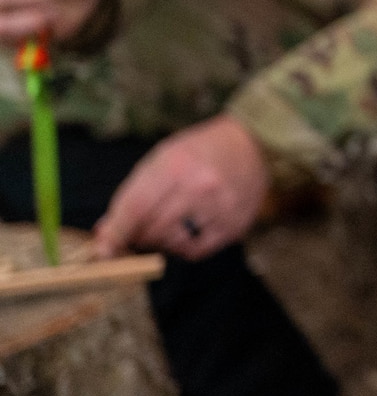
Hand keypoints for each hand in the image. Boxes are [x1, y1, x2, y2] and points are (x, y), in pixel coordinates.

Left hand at [93, 116, 269, 260]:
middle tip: (139, 232)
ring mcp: (220, 207)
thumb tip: (105, 235)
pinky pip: (197, 251)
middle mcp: (199, 187)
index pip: (135, 210)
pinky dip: (184, 248)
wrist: (252, 144)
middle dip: (138, 236)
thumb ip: (133, 195)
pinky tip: (185, 234)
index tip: (104, 249)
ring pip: (173, 243)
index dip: (115, 233)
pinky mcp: (235, 224)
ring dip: (160, 242)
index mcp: (176, 165)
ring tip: (165, 228)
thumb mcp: (162, 159)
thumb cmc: (201, 150)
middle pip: (152, 229)